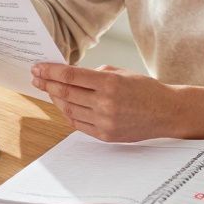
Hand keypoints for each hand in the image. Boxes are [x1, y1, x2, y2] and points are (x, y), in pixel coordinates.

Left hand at [31, 63, 181, 142]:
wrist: (167, 113)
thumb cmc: (145, 89)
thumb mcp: (121, 73)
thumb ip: (96, 73)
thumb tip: (71, 76)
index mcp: (110, 83)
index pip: (71, 76)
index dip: (51, 71)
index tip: (38, 67)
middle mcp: (106, 104)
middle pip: (66, 93)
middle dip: (47, 84)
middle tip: (36, 77)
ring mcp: (105, 121)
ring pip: (69, 110)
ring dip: (55, 99)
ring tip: (48, 90)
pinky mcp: (106, 135)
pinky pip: (78, 124)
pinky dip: (67, 113)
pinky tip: (62, 105)